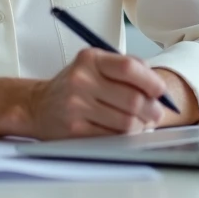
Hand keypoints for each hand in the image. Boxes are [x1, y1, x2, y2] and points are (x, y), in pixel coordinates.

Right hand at [25, 48, 167, 139]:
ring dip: (140, 126)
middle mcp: (81, 80)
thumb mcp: (96, 65)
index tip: (160, 92)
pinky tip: (122, 132)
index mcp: (90, 59)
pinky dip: (124, 137)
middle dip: (152, 110)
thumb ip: (127, 68)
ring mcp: (76, 106)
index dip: (151, 82)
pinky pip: (112, 138)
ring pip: (126, 123)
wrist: (38, 105)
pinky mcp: (74, 131)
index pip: (129, 68)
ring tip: (140, 124)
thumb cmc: (75, 85)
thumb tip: (158, 87)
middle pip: (132, 99)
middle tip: (155, 114)